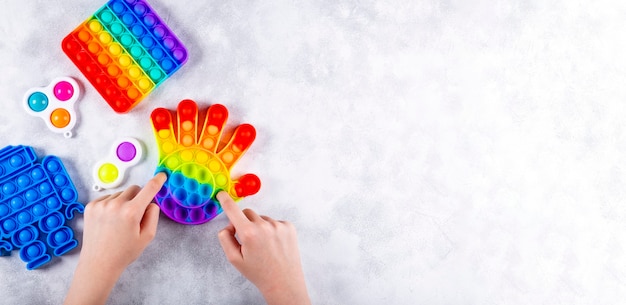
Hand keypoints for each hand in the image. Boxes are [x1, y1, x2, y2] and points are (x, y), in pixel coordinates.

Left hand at [64, 173, 166, 304]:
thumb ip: (153, 216)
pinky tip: (109, 220)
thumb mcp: (147, 236)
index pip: (149, 189)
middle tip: (135, 215)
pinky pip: (107, 198)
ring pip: (120, 194)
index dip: (157, 181)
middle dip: (138, 197)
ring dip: (123, 202)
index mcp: (132, 212)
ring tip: (119, 221)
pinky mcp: (91, 206)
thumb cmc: (124, 252)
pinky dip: (111, 205)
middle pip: (134, 189)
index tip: (162, 175)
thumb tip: (150, 202)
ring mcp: (101, 204)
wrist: (98, 263)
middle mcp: (115, 205)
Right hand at [217, 191, 310, 304]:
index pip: (233, 210)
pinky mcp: (289, 227)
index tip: (222, 194)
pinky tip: (273, 244)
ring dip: (259, 227)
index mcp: (249, 233)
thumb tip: (228, 225)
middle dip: (244, 222)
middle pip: (247, 213)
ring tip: (264, 247)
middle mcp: (264, 226)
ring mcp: (279, 225)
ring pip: (262, 218)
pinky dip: (272, 230)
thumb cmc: (258, 272)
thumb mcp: (234, 259)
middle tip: (246, 239)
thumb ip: (226, 238)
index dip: (226, 201)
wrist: (283, 282)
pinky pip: (275, 222)